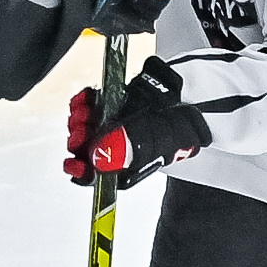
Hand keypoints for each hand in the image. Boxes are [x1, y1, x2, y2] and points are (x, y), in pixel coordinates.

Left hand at [64, 58, 210, 188]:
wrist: (193, 90)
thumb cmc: (182, 122)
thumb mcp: (163, 137)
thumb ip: (131, 147)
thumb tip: (98, 159)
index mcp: (127, 165)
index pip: (97, 175)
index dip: (82, 172)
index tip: (73, 164)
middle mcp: (116, 148)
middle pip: (86, 151)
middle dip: (79, 142)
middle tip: (82, 131)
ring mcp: (111, 126)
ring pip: (83, 129)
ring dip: (79, 121)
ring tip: (84, 113)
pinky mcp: (110, 104)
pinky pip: (87, 105)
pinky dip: (83, 102)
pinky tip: (86, 99)